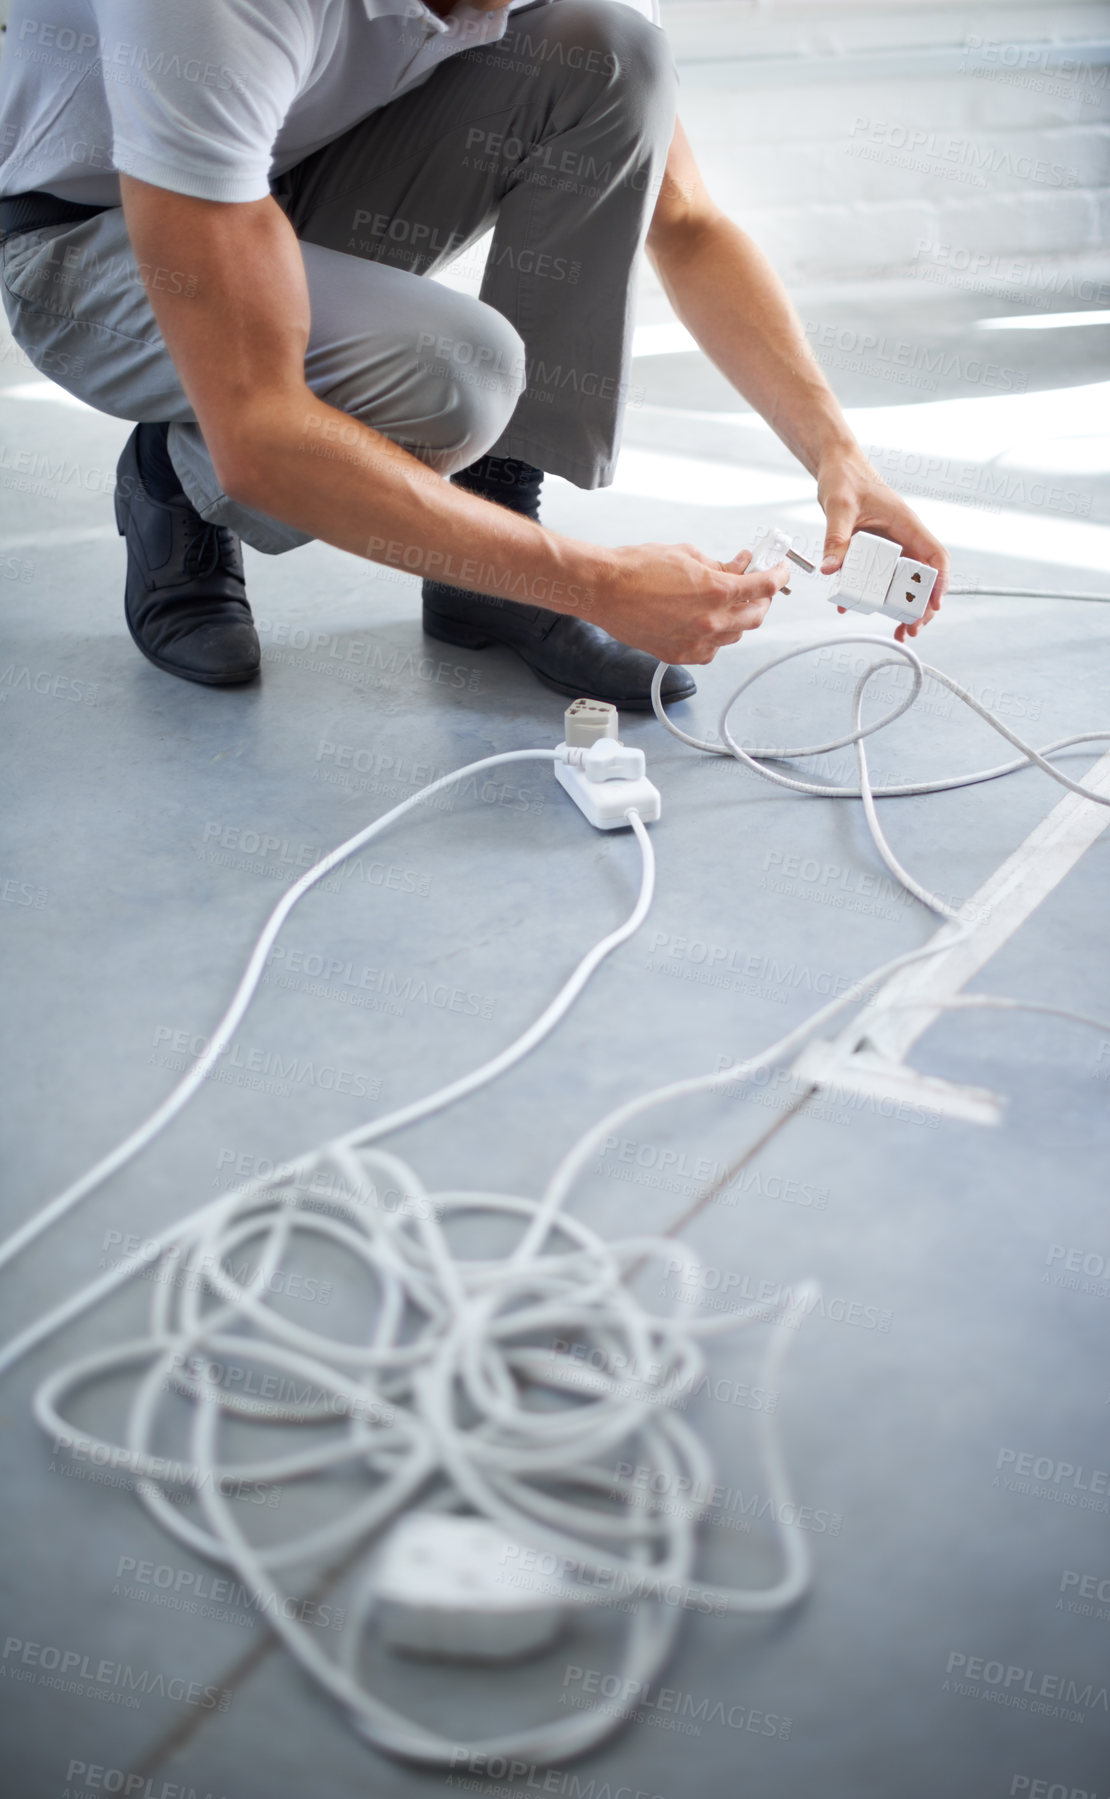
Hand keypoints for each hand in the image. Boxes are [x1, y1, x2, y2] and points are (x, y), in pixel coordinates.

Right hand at [596, 544, 789, 663]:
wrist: (604, 590)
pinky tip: (709, 622)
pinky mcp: (679, 654)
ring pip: (735, 634)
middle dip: (761, 598)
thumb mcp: (687, 555)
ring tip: (730, 602)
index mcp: (716, 591)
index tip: (780, 571)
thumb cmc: (637, 569)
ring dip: (739, 618)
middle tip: (758, 586)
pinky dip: (717, 636)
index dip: (777, 575)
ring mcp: (696, 642)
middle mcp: (710, 621)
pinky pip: (711, 650)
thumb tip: (736, 567)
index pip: (764, 586)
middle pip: (755, 615)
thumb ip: (718, 565)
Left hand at [817, 448, 949, 642]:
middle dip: (920, 606)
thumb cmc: (845, 478)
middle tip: (911, 630)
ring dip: (900, 607)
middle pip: (922, 577)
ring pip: (903, 581)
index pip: (935, 556)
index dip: (939, 582)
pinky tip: (855, 607)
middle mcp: (903, 537)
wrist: (836, 468)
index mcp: (906, 523)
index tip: (933, 606)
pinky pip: (878, 577)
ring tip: (898, 631)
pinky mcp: (875, 551)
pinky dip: (872, 595)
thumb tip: (831, 569)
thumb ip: (836, 537)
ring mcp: (890, 545)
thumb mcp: (839, 507)